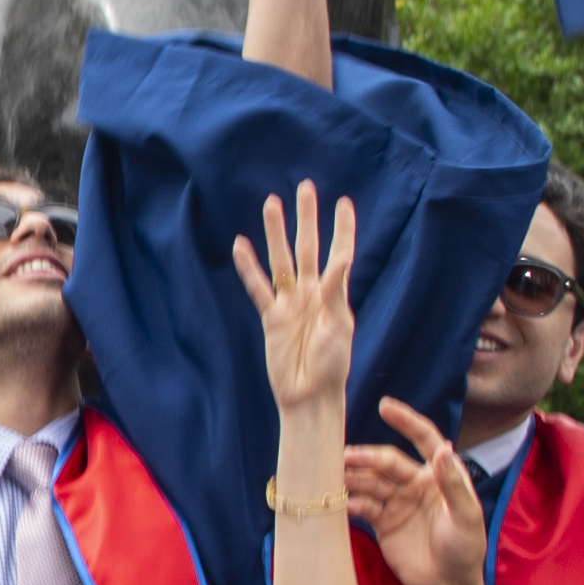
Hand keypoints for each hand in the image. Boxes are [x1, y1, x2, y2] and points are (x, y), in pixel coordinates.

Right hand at [227, 182, 360, 426]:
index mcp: (334, 294)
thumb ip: (337, 291)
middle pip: (307, 246)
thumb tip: (343, 257)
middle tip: (304, 188)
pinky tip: (240, 246)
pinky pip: (258, 287)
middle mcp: (311, 293)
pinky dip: (248, 267)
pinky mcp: (272, 317)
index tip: (343, 202)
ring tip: (271, 204)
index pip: (338, 252)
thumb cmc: (332, 365)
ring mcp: (290, 303)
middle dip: (306, 218)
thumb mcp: (340, 326)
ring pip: (280, 259)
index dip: (342, 228)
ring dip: (275, 233)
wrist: (309, 396)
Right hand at [348, 399, 487, 584]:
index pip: (424, 439)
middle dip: (367, 457)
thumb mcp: (466, 517)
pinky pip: (364, 505)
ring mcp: (398, 502)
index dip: (406, 421)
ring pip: (371, 481)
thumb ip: (454, 484)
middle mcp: (416, 484)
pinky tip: (343, 503)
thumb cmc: (465, 550)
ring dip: (354, 478)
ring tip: (335, 477)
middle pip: (388, 461)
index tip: (385, 406)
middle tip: (346, 457)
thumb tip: (444, 449)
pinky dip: (352, 503)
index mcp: (440, 476)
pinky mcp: (383, 521)